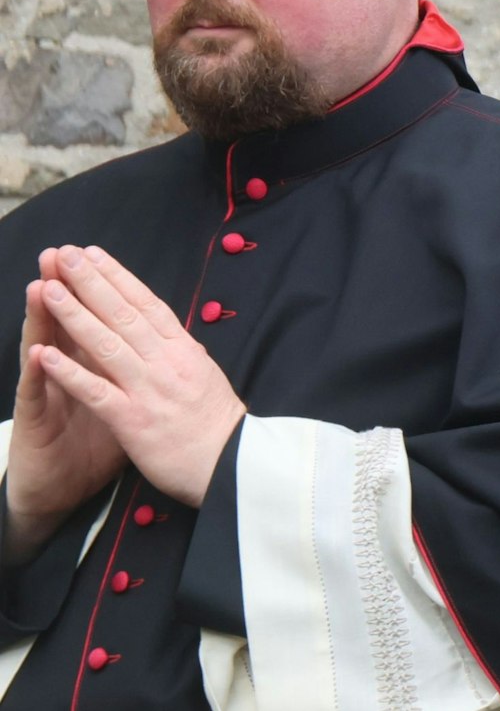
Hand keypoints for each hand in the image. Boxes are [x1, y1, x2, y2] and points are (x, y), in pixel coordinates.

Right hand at [6, 249, 126, 562]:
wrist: (58, 491)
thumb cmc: (92, 447)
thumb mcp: (123, 405)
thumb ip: (130, 373)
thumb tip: (161, 345)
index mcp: (91, 367)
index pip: (94, 321)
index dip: (97, 290)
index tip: (98, 254)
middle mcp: (63, 375)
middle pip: (65, 325)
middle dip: (67, 289)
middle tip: (61, 253)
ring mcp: (46, 396)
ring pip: (43, 351)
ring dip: (43, 319)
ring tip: (42, 285)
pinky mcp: (35, 425)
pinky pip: (38, 398)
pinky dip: (40, 375)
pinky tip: (37, 352)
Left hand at [32, 245, 245, 508]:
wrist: (234, 464)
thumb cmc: (218, 424)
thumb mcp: (206, 375)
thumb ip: (181, 352)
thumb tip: (166, 330)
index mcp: (184, 350)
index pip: (147, 303)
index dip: (117, 276)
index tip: (93, 254)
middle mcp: (166, 362)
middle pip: (123, 314)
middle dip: (91, 283)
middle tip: (64, 255)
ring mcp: (149, 389)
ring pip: (106, 345)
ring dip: (75, 316)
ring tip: (49, 290)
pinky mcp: (133, 420)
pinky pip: (96, 392)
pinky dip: (70, 372)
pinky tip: (45, 355)